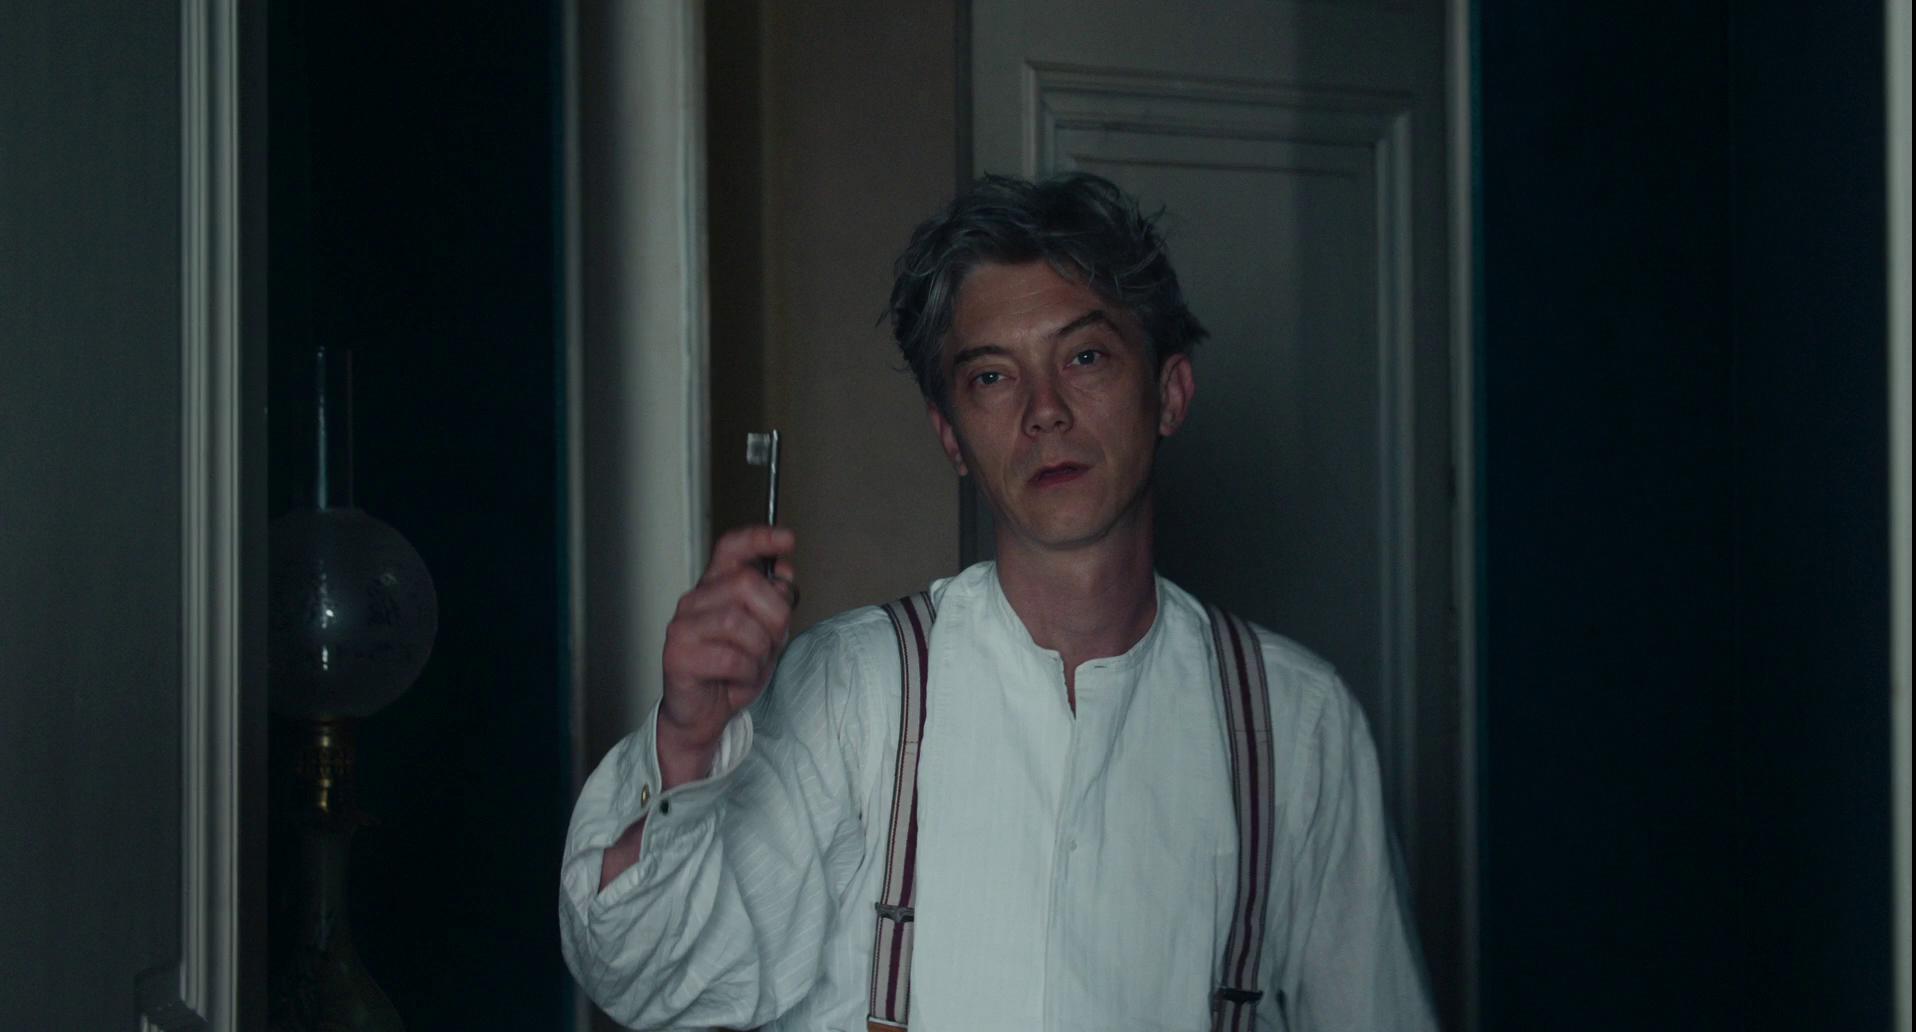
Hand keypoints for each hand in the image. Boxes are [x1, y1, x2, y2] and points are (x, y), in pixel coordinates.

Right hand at [656, 525, 797, 787]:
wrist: (703, 715)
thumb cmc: (731, 672)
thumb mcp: (765, 634)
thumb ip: (774, 601)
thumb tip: (784, 572)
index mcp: (715, 588)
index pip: (732, 548)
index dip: (759, 538)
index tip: (786, 540)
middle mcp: (695, 600)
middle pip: (747, 584)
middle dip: (774, 617)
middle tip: (771, 643)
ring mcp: (683, 626)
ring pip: (740, 623)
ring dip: (759, 652)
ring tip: (751, 666)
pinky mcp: (678, 655)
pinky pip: (731, 658)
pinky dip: (746, 675)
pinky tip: (737, 681)